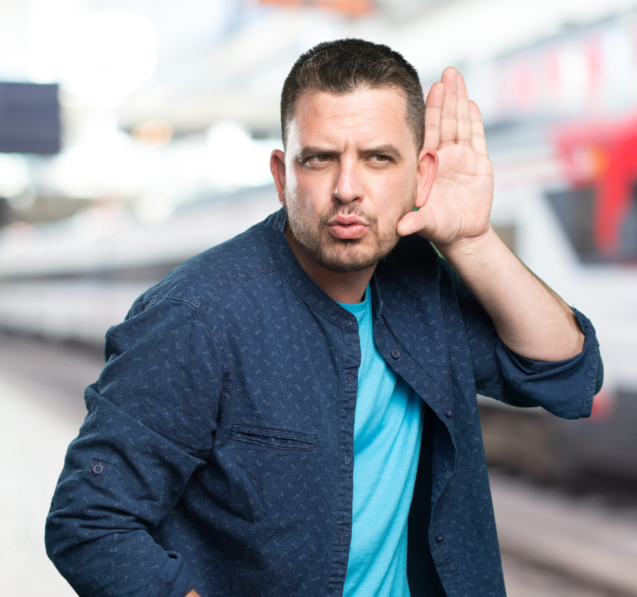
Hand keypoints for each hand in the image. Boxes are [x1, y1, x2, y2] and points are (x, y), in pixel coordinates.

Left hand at [397, 67, 493, 249]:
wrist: (463, 234)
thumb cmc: (440, 228)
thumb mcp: (426, 223)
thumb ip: (415, 222)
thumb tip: (400, 229)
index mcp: (428, 165)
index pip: (429, 133)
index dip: (431, 112)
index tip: (430, 90)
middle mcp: (442, 157)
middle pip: (445, 122)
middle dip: (446, 97)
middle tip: (447, 73)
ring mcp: (461, 158)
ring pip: (460, 124)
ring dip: (459, 101)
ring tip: (457, 77)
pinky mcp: (479, 163)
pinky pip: (476, 137)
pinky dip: (474, 120)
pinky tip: (471, 102)